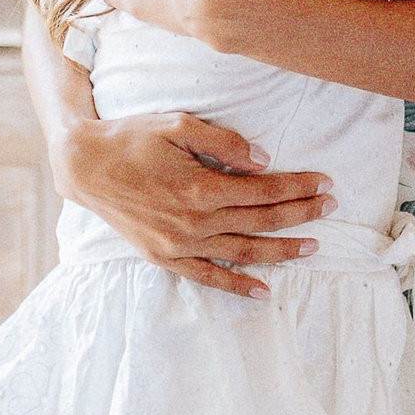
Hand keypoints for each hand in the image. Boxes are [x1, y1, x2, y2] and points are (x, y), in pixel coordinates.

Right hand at [53, 111, 333, 297]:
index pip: (264, 190)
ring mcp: (179, 244)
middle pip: (261, 221)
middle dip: (301, 214)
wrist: (84, 167)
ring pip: (243, 252)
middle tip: (330, 207)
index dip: (298, 186)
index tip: (325, 183)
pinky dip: (237, 285)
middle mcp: (194, 221)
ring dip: (281, 251)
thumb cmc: (132, 138)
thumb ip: (223, 141)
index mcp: (201, 187)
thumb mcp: (177, 124)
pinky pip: (208, 277)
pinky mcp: (164, 257)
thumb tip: (263, 159)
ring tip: (313, 247)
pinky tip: (263, 290)